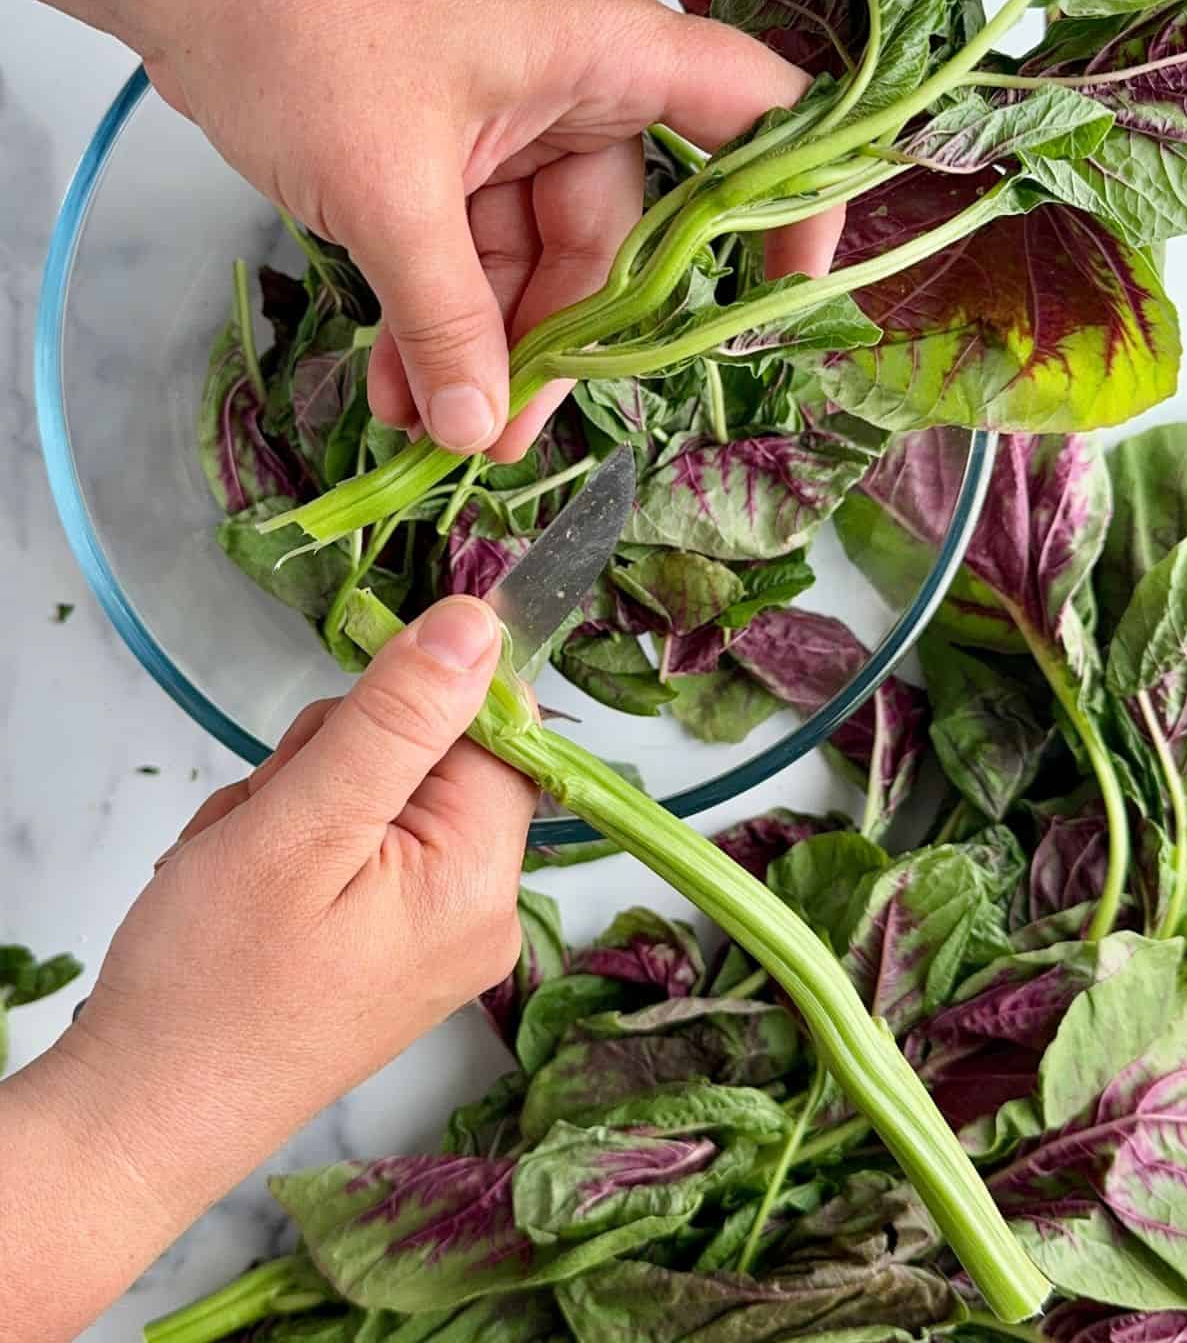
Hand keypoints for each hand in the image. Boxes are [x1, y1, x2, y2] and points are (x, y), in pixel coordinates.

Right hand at [47, 598, 531, 1243]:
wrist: (137, 1120)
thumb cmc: (209, 985)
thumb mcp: (302, 825)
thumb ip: (397, 717)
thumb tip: (478, 624)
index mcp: (480, 880)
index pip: (489, 731)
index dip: (406, 708)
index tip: (329, 743)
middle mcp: (476, 911)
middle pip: (427, 759)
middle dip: (329, 763)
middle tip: (266, 822)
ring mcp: (431, 935)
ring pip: (375, 794)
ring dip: (295, 802)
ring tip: (242, 865)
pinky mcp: (385, 948)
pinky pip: (353, 848)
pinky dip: (290, 846)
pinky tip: (245, 890)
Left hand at [133, 0, 843, 459]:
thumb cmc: (296, 26)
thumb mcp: (384, 189)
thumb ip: (445, 317)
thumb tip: (482, 431)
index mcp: (598, 52)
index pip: (748, 108)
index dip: (790, 197)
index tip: (787, 296)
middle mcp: (568, 83)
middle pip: (610, 235)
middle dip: (553, 341)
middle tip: (501, 434)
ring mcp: (501, 116)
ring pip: (524, 258)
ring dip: (476, 343)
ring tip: (431, 426)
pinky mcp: (437, 143)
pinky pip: (460, 248)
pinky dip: (434, 312)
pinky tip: (399, 382)